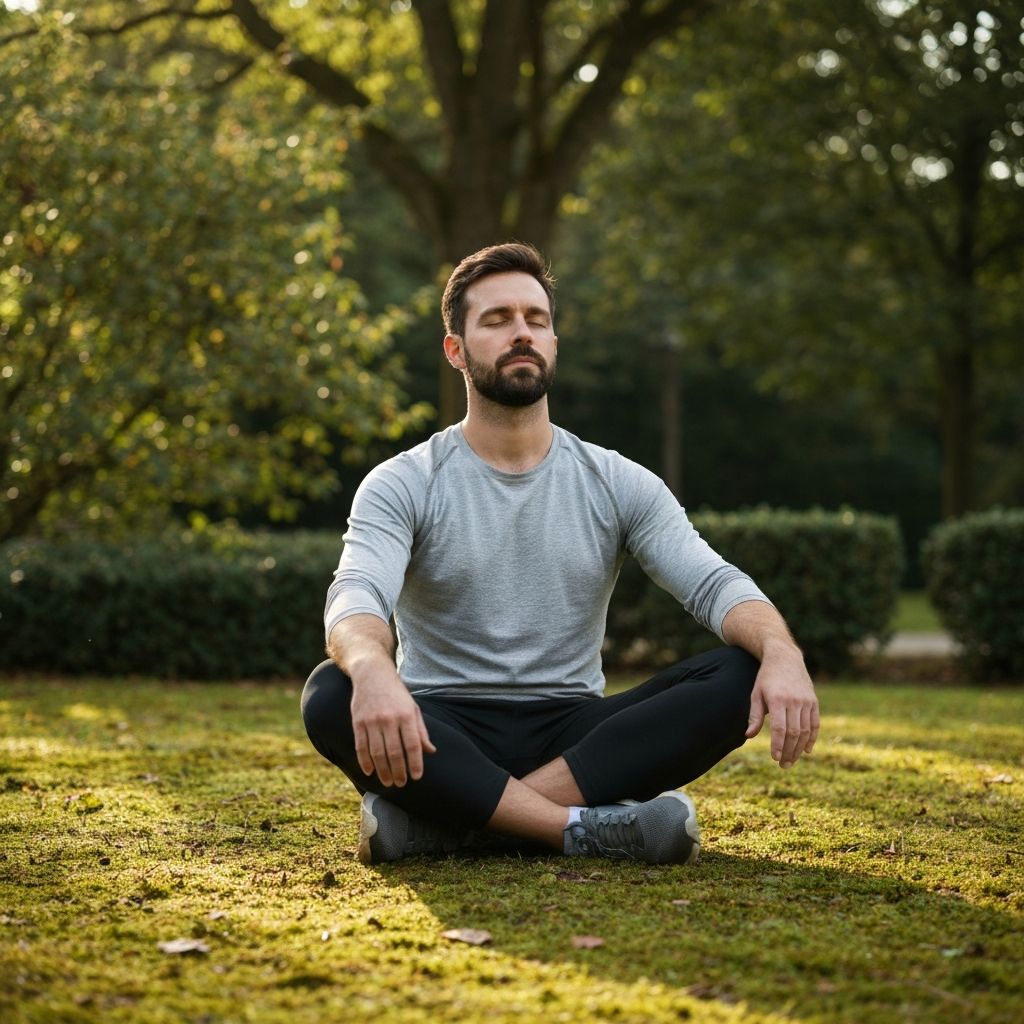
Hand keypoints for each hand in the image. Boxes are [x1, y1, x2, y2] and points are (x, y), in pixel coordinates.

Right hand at [350, 668, 435, 786]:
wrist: (372, 674)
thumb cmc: (396, 693)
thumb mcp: (413, 707)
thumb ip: (421, 731)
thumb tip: (430, 752)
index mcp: (406, 715)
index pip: (413, 744)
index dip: (415, 763)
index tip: (417, 777)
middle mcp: (389, 719)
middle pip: (394, 752)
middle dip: (398, 772)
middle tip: (401, 784)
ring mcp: (372, 721)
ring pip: (377, 753)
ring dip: (382, 771)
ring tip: (388, 782)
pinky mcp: (357, 722)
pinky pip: (361, 747)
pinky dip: (365, 762)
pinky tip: (370, 771)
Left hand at [744, 650, 818, 767]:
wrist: (785, 658)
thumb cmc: (766, 678)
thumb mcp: (756, 694)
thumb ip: (754, 716)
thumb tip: (749, 736)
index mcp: (777, 699)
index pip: (779, 728)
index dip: (778, 745)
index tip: (774, 758)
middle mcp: (794, 701)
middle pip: (794, 732)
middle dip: (789, 751)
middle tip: (783, 765)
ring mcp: (806, 701)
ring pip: (805, 731)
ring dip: (799, 748)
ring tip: (791, 760)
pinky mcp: (813, 701)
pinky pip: (815, 724)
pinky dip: (812, 738)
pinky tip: (806, 750)